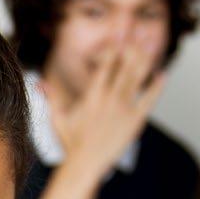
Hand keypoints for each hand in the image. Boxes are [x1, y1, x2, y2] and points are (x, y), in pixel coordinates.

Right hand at [44, 43, 164, 187]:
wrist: (84, 165)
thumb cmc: (71, 143)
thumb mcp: (58, 118)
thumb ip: (51, 97)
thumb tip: (38, 82)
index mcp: (92, 95)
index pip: (106, 64)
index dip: (114, 48)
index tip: (119, 37)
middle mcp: (109, 99)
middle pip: (125, 65)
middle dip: (133, 47)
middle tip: (139, 33)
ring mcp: (124, 109)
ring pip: (138, 77)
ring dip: (145, 59)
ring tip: (150, 45)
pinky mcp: (135, 121)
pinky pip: (149, 99)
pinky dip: (157, 86)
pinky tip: (162, 75)